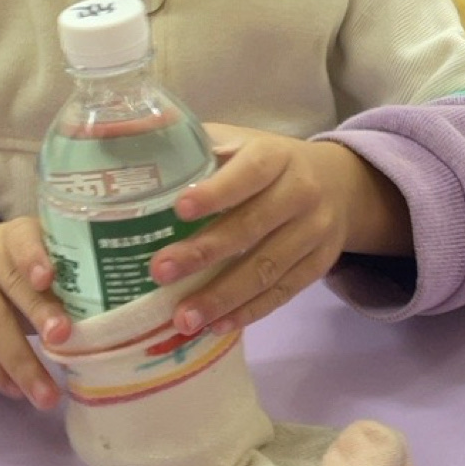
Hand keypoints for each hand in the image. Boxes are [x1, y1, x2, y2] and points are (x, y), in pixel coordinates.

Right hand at [0, 218, 71, 408]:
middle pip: (11, 286)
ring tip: (46, 395)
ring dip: (21, 364)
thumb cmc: (15, 272)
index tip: (48, 278)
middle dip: (38, 314)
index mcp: (14, 236)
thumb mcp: (36, 264)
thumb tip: (101, 319)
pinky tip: (16, 390)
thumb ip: (62, 280)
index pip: (23, 240)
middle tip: (62, 339)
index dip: (34, 257)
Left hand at [149, 124, 412, 335]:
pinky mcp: (319, 264)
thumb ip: (196, 143)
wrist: (339, 183)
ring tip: (183, 318)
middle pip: (252, 227)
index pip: (247, 173)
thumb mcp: (239, 140)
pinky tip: (217, 326)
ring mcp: (313, 232)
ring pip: (267, 268)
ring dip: (223, 296)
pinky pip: (283, 293)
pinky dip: (249, 312)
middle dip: (204, 252)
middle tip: (160, 271)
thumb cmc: (266, 161)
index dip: (216, 191)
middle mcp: (299, 192)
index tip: (179, 209)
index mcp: (274, 156)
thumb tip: (125, 139)